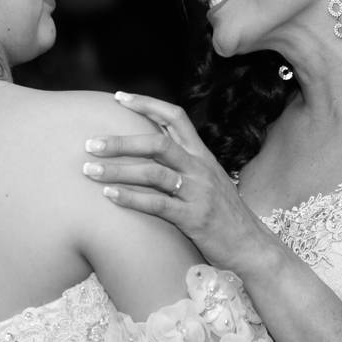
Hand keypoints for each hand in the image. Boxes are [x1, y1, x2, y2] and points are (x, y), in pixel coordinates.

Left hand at [82, 91, 279, 273]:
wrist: (251, 244)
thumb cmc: (223, 213)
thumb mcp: (207, 179)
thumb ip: (184, 161)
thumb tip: (153, 142)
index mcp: (202, 154)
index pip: (175, 117)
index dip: (147, 104)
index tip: (118, 97)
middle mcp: (200, 167)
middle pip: (158, 142)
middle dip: (121, 141)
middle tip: (91, 143)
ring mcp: (198, 192)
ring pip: (154, 172)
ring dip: (118, 170)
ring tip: (90, 171)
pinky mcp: (194, 218)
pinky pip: (158, 205)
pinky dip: (131, 199)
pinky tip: (109, 197)